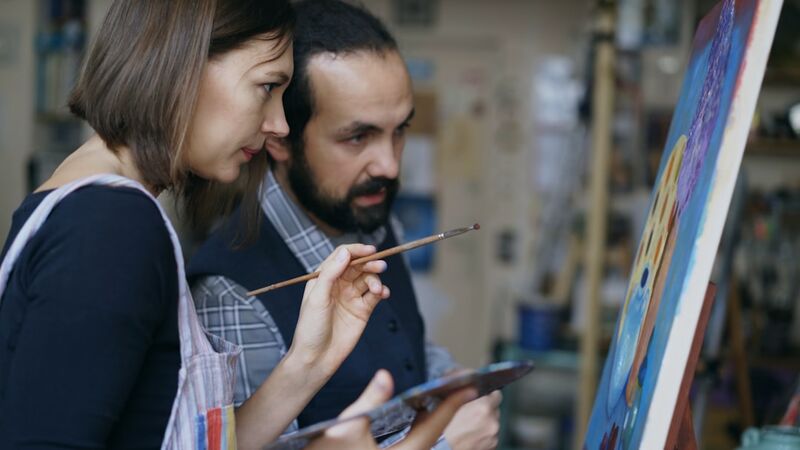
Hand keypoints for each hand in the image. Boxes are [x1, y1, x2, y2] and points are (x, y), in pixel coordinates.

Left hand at [288, 244, 389, 376]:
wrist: (317, 358)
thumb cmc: (310, 328)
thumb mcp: (317, 298)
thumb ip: (331, 273)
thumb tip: (346, 253)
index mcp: (324, 278)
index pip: (342, 256)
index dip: (356, 251)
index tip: (370, 250)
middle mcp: (339, 285)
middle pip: (358, 266)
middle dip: (370, 263)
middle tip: (380, 265)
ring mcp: (351, 297)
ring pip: (368, 279)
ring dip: (376, 279)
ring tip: (377, 290)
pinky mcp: (362, 310)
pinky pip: (375, 295)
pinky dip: (382, 291)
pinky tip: (383, 293)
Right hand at [308, 370, 477, 449]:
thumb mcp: (346, 425)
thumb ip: (369, 400)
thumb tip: (386, 376)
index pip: (433, 426)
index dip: (452, 404)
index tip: (470, 387)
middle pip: (437, 435)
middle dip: (451, 411)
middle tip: (466, 389)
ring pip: (427, 441)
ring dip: (439, 420)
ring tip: (448, 398)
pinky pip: (417, 445)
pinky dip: (423, 429)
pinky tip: (422, 416)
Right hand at [443, 390, 501, 449]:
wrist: (442, 449)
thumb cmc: (443, 431)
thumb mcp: (451, 405)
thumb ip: (465, 396)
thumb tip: (470, 390)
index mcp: (484, 407)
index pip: (496, 395)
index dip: (488, 396)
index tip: (482, 398)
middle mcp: (492, 422)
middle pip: (494, 411)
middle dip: (485, 412)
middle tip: (470, 415)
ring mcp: (493, 436)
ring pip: (492, 424)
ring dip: (484, 424)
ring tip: (468, 428)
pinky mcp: (492, 447)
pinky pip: (490, 436)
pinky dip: (483, 435)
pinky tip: (471, 436)